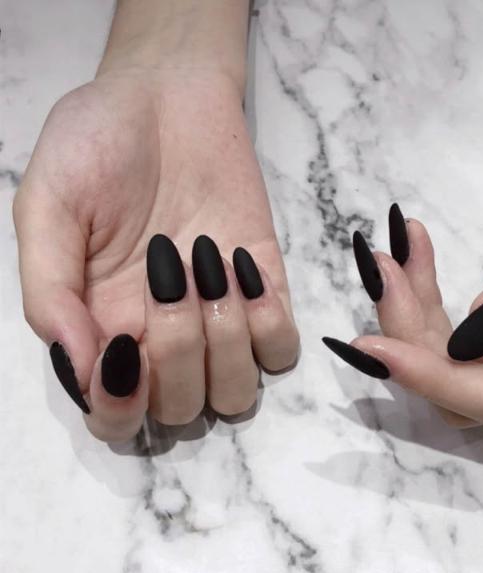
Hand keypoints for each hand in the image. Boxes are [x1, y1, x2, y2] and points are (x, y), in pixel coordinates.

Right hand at [14, 68, 298, 441]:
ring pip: (237, 393)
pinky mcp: (267, 292)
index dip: (121, 407)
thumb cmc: (98, 143)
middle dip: (179, 357)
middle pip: (181, 410)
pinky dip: (269, 325)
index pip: (115, 414)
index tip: (127, 348)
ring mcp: (220, 319)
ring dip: (226, 343)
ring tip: (210, 268)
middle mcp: (163, 337)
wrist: (167, 96)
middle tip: (168, 277)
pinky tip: (246, 271)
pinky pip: (281, 352)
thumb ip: (50, 291)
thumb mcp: (47, 205)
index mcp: (103, 326)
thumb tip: (80, 367)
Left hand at [323, 145, 482, 430]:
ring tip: (391, 251)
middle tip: (381, 265)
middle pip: (467, 389)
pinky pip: (468, 332)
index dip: (434, 381)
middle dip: (410, 337)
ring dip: (413, 313)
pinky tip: (415, 253)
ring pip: (458, 362)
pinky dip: (432, 296)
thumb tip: (475, 335)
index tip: (372, 347)